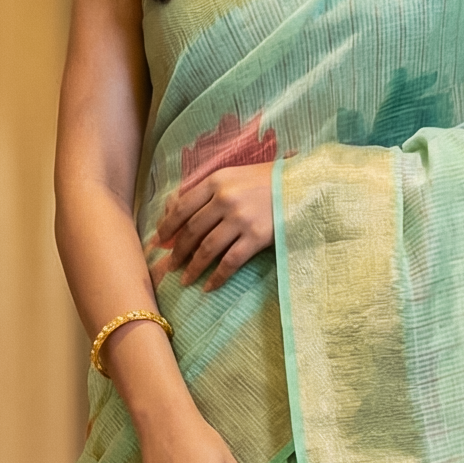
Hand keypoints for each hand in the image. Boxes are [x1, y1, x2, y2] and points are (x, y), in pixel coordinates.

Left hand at [148, 164, 274, 289]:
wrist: (303, 185)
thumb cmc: (267, 180)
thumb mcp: (233, 175)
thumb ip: (207, 190)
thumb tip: (175, 210)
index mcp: (216, 181)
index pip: (182, 206)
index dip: (168, 226)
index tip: (160, 240)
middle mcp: (225, 199)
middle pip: (192, 229)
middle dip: (178, 250)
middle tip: (171, 265)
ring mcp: (241, 219)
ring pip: (207, 248)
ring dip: (193, 267)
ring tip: (185, 279)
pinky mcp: (256, 237)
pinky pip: (230, 261)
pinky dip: (217, 276)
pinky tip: (208, 286)